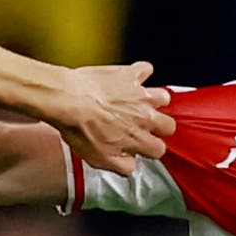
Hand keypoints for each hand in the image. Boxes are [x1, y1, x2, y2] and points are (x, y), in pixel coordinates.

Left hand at [48, 62, 170, 174]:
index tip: (142, 146)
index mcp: (137, 139)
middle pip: (168, 125)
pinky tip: (132, 78)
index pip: (159, 149)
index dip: (150, 149)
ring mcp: (139, 95)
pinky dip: (141, 73)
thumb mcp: (98, 159)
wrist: (67, 100)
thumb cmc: (79, 127)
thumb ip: (121, 166)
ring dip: (154, 101)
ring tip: (141, 103)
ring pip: (163, 97)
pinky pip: (145, 69)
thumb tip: (131, 166)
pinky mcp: (129, 75)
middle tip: (144, 126)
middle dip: (159, 127)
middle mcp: (144, 117)